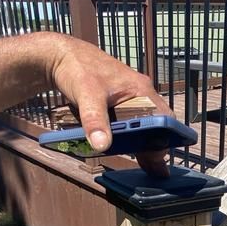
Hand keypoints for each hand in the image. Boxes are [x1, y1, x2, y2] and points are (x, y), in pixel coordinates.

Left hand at [49, 35, 171, 176]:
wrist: (62, 56)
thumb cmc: (78, 69)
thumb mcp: (86, 95)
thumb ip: (94, 120)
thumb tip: (102, 145)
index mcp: (141, 89)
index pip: (164, 117)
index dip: (165, 138)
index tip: (158, 156)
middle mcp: (141, 94)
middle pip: (157, 124)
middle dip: (156, 145)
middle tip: (155, 169)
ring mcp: (131, 99)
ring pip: (146, 124)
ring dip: (146, 143)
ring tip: (148, 166)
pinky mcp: (120, 104)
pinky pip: (133, 122)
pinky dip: (135, 137)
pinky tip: (133, 151)